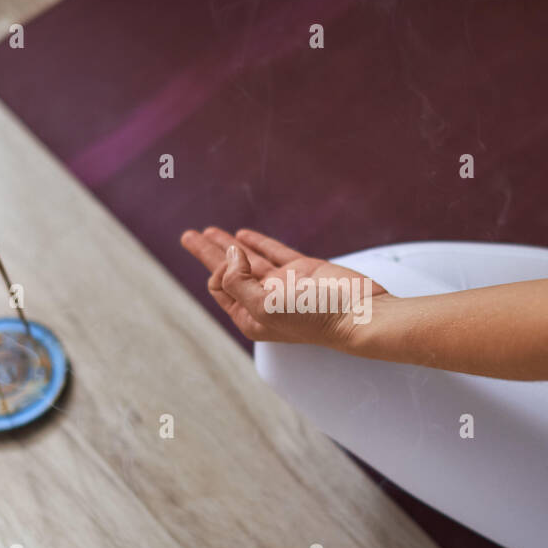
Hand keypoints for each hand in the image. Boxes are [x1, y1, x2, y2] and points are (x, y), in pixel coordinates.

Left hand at [180, 226, 389, 347]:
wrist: (359, 313)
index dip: (220, 268)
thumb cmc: (314, 316)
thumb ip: (239, 281)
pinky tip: (242, 235)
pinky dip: (258, 242)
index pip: (221, 285)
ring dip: (228, 243)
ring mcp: (284, 283)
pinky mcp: (303, 269)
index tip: (234, 262)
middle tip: (188, 235)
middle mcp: (265, 300)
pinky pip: (274, 252)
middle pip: (229, 271)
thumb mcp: (264, 306)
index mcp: (251, 316)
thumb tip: (230, 253)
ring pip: (249, 259)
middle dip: (208, 251)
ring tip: (207, 231)